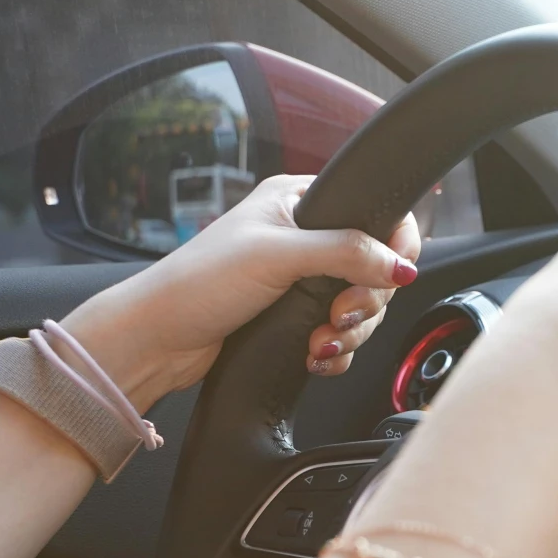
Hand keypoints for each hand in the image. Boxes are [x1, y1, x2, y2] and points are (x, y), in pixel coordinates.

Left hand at [61, 176, 421, 409]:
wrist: (156, 340)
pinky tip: (316, 355)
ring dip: (350, 332)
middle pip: (375, 268)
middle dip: (365, 301)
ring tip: (322, 343)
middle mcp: (305, 237)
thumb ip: (346, 253)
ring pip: (362, 307)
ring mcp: (302, 279)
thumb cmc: (198, 283)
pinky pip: (343, 335)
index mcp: (299, 201)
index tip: (392, 276)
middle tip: (340, 316)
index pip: (374, 213)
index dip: (394, 246)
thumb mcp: (278, 255)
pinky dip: (337, 351)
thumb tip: (401, 267)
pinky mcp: (296, 317)